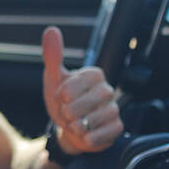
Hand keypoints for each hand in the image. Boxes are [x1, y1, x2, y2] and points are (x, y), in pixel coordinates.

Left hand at [42, 26, 122, 155]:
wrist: (69, 128)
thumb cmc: (64, 102)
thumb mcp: (54, 79)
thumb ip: (53, 56)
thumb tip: (52, 30)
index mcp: (94, 75)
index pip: (73, 86)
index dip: (62, 96)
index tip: (62, 97)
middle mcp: (107, 90)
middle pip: (81, 105)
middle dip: (68, 113)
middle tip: (68, 113)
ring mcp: (114, 109)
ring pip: (91, 121)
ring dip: (76, 126)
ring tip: (75, 123)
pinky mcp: (117, 127)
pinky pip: (102, 134)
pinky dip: (88, 138)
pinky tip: (85, 134)